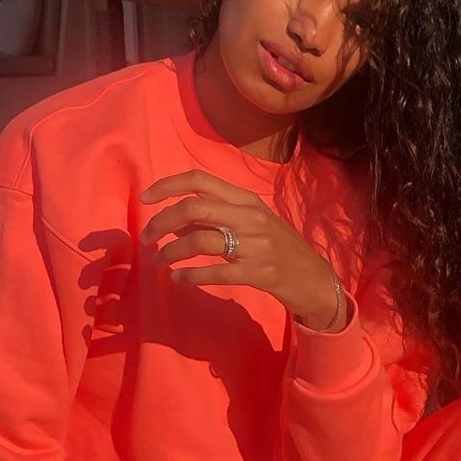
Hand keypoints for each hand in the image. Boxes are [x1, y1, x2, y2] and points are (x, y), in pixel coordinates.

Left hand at [139, 170, 338, 325]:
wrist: (315, 280)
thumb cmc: (279, 250)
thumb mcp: (251, 225)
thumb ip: (215, 219)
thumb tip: (174, 222)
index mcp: (246, 200)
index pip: (200, 180)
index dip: (167, 185)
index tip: (146, 198)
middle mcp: (250, 217)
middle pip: (193, 207)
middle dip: (162, 221)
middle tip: (147, 237)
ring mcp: (256, 245)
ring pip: (200, 240)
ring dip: (172, 252)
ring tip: (161, 262)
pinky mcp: (259, 273)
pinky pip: (216, 272)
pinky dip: (191, 275)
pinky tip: (180, 278)